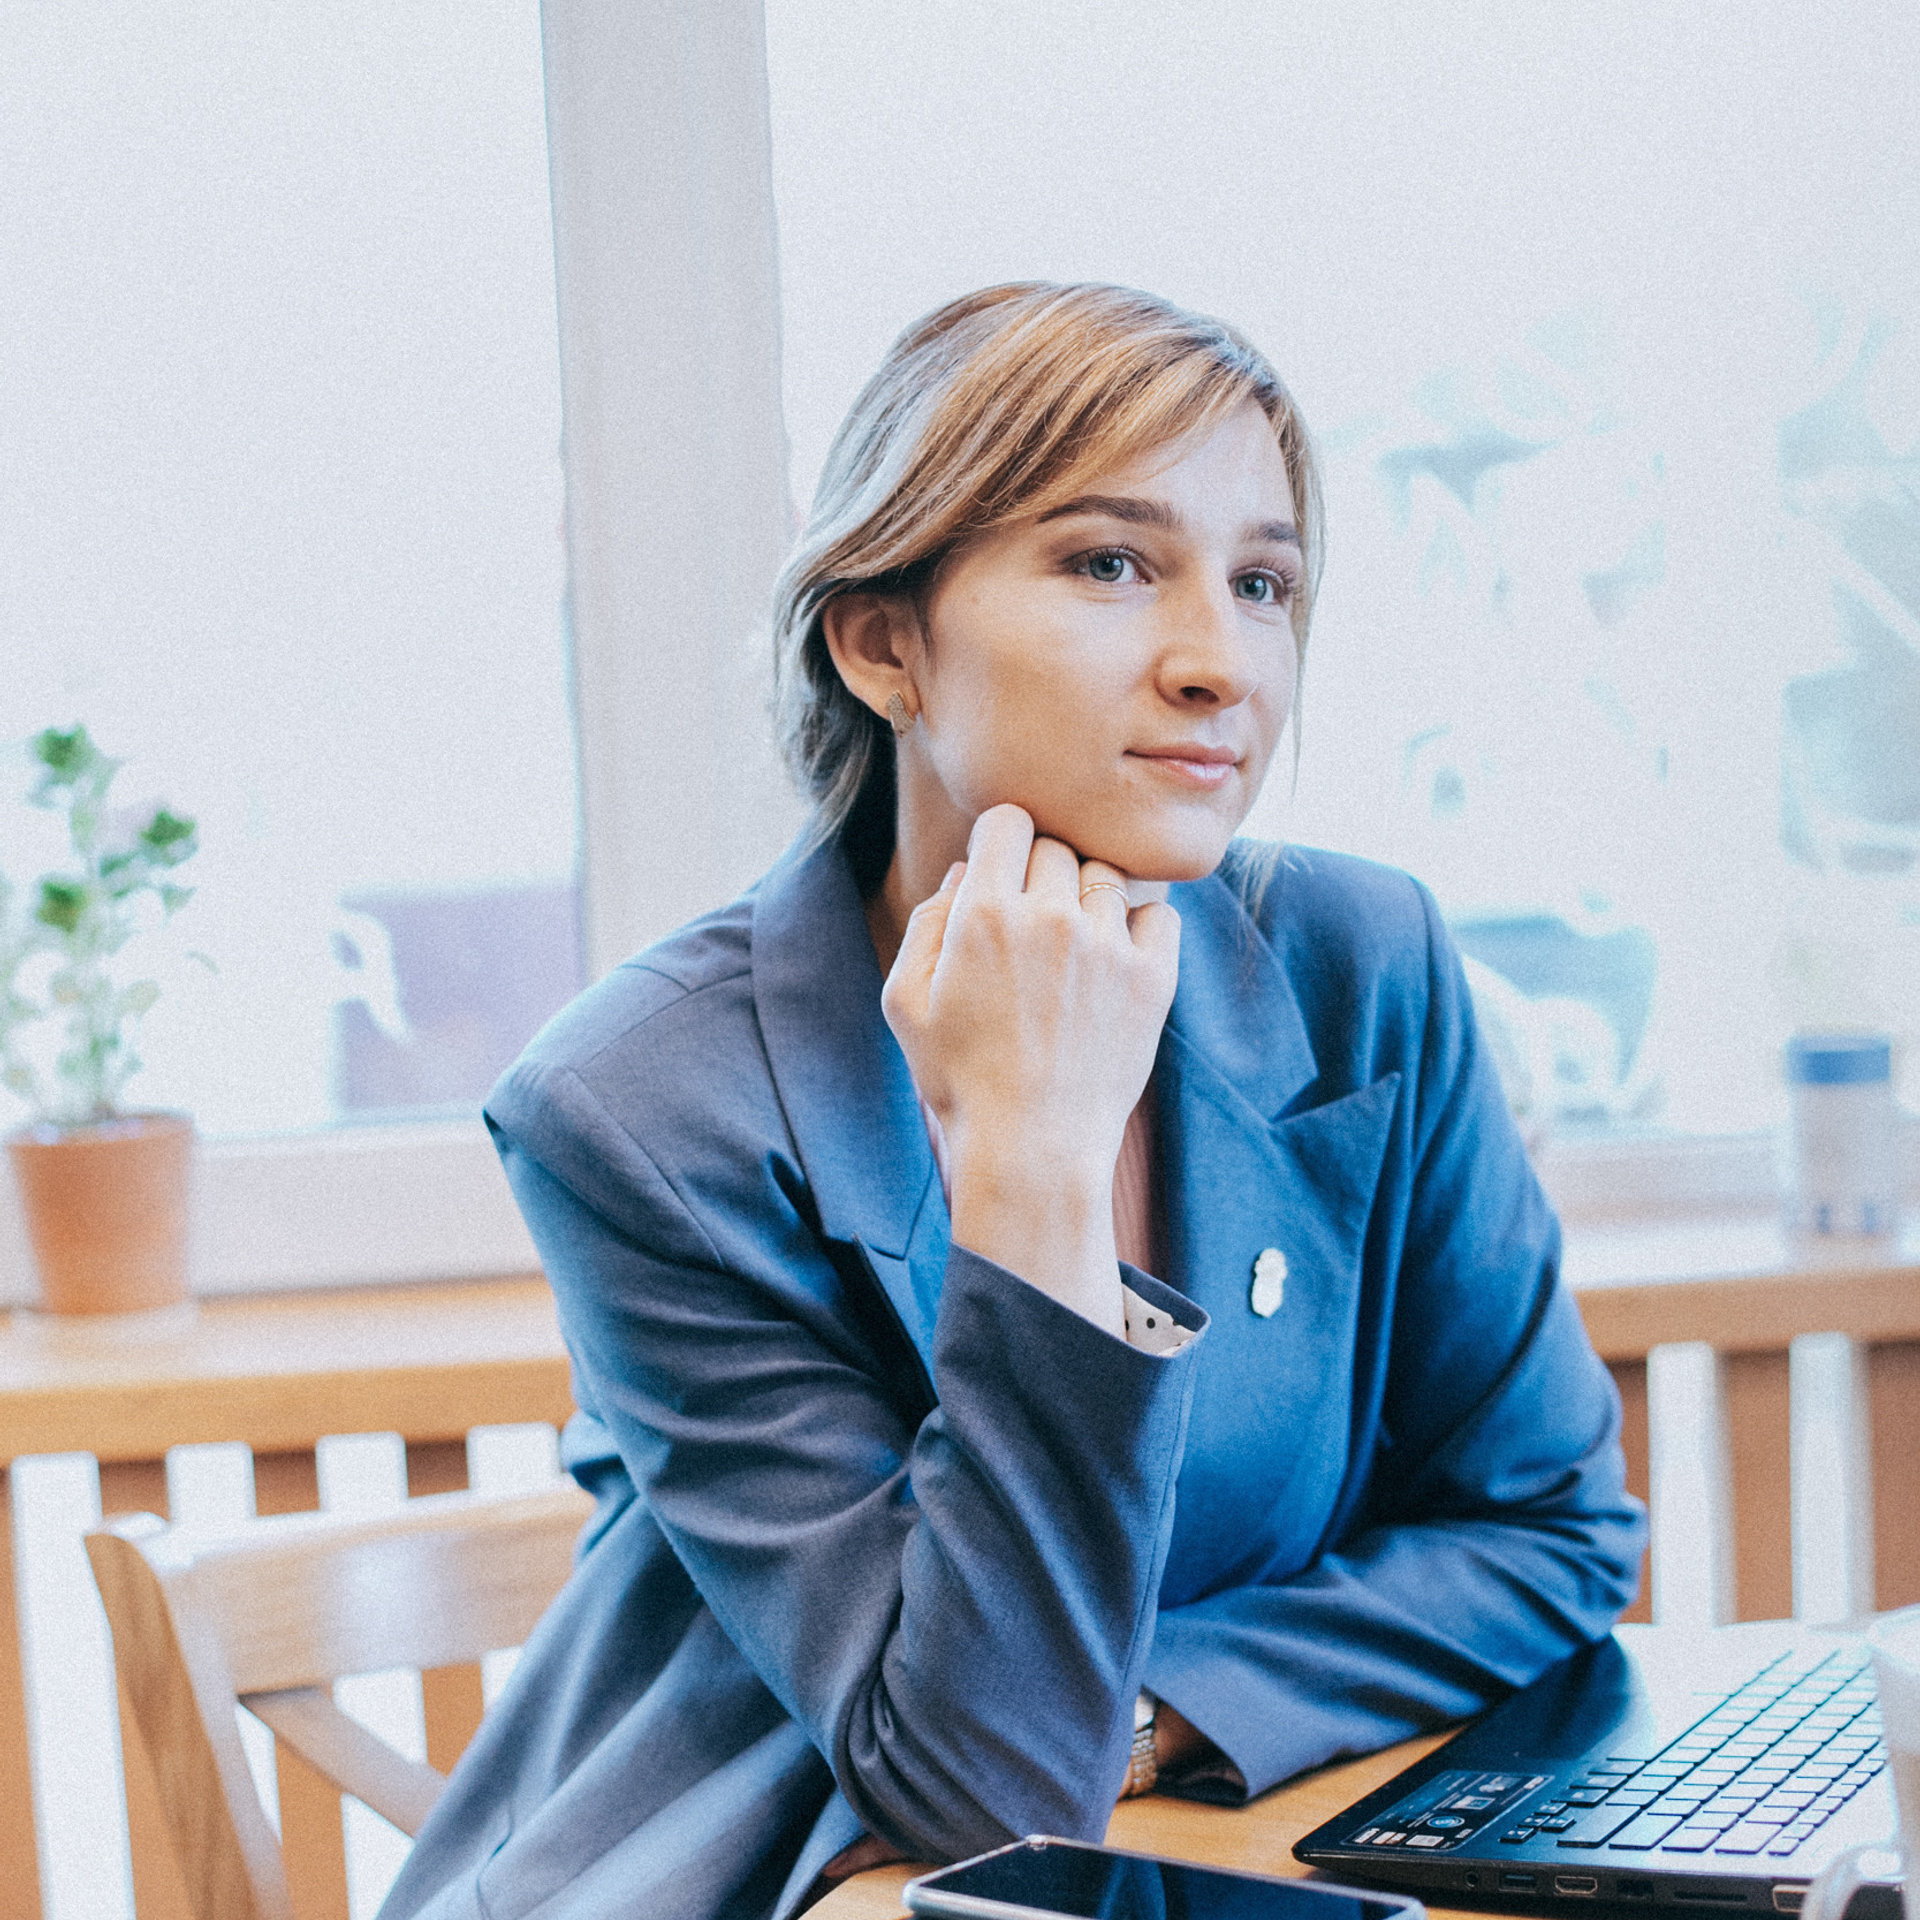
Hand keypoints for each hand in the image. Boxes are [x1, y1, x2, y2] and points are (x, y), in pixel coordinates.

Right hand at [881, 805, 1179, 1331]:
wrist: (1032, 1148)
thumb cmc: (960, 1079)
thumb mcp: (906, 1003)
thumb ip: (927, 922)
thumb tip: (969, 871)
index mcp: (984, 912)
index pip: (1007, 819)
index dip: (1002, 842)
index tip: (1003, 875)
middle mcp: (1049, 915)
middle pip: (1056, 846)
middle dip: (1041, 875)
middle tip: (1032, 931)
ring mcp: (1107, 944)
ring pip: (1106, 876)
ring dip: (1088, 901)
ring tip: (1072, 955)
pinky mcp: (1154, 976)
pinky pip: (1158, 913)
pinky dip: (1140, 927)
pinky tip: (1114, 964)